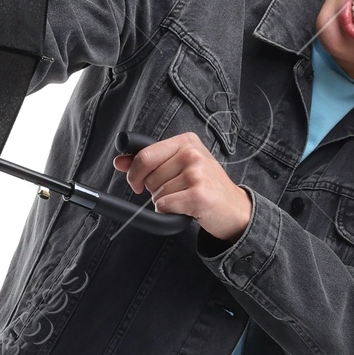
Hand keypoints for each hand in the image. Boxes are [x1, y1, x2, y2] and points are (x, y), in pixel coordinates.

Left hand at [114, 132, 252, 241]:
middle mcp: (192, 153)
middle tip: (172, 192)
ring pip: (157, 194)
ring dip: (165, 202)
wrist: (234, 208)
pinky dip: (169, 212)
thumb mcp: (179, 165)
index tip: (137, 182)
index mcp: (186, 141)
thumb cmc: (205, 186)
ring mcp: (197, 173)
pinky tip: (185, 208)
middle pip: (149, 177)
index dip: (134, 173)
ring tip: (184, 198)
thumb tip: (119, 161)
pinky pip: (164, 205)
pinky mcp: (198, 195)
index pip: (144, 155)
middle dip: (153, 190)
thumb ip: (148, 161)